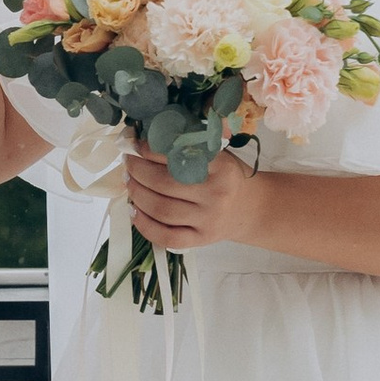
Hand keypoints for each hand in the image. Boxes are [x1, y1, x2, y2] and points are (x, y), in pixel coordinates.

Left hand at [123, 143, 261, 254]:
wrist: (250, 208)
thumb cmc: (226, 177)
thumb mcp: (217, 155)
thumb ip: (188, 148)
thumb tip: (144, 140)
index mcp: (220, 167)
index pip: (177, 156)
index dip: (149, 150)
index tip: (135, 145)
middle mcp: (215, 194)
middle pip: (164, 183)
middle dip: (138, 172)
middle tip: (128, 164)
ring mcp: (208, 220)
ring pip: (161, 209)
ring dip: (137, 195)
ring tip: (129, 183)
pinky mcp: (201, 239)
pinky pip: (167, 236)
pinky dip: (145, 225)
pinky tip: (134, 211)